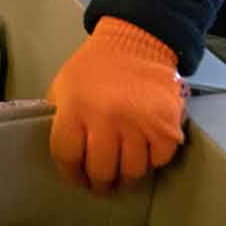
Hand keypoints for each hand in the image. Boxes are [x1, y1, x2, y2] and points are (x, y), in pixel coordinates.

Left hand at [46, 18, 184, 191]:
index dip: (71, 174)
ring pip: (132, 172)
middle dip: (100, 184)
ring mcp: (139, 123)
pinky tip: (143, 154)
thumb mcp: (64, 86)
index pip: (68, 157)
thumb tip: (63, 154)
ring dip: (126, 178)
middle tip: (102, 185)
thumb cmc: (95, 66)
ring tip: (122, 175)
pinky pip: (158, 160)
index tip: (77, 179)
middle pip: (101, 171)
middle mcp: (107, 119)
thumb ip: (59, 118)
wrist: (136, 40)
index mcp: (75, 108)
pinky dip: (151, 162)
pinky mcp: (167, 125)